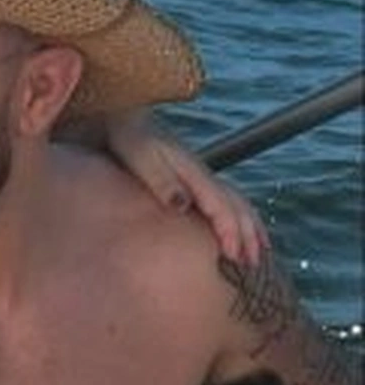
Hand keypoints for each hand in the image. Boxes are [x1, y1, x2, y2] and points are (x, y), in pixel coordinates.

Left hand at [106, 109, 268, 264]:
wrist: (125, 118)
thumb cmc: (128, 140)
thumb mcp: (140, 157)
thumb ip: (161, 181)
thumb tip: (183, 205)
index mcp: (192, 172)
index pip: (220, 206)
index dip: (230, 232)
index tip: (234, 257)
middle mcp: (202, 174)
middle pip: (236, 206)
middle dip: (247, 236)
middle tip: (253, 266)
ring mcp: (200, 175)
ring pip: (236, 202)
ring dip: (250, 228)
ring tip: (259, 254)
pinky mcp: (192, 178)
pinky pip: (226, 199)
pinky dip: (239, 216)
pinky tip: (240, 231)